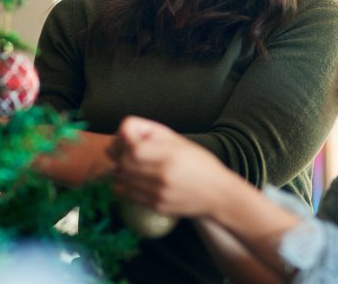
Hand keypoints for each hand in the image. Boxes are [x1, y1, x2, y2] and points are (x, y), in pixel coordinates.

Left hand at [109, 116, 228, 217]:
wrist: (219, 195)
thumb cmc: (199, 163)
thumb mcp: (179, 141)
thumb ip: (151, 132)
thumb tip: (122, 133)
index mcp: (171, 154)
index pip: (133, 148)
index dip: (123, 142)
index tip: (127, 139)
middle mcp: (164, 175)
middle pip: (124, 164)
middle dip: (118, 155)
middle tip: (122, 151)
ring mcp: (159, 193)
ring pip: (123, 180)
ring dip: (120, 170)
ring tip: (128, 164)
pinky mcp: (157, 206)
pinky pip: (130, 194)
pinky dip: (126, 185)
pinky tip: (135, 178)